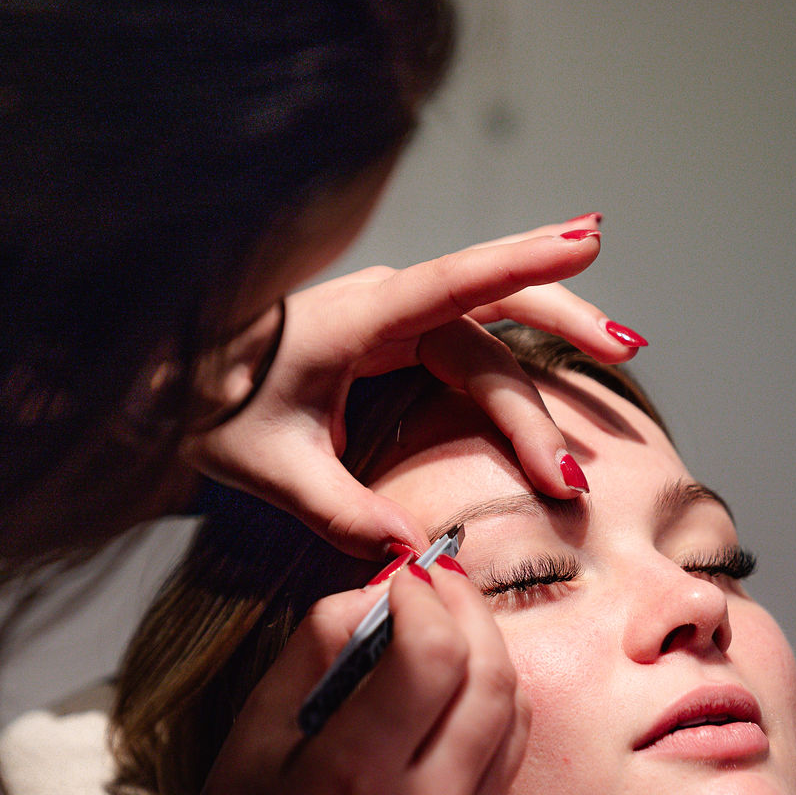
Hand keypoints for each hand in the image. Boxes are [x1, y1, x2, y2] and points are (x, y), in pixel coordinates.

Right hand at [119, 558, 529, 794]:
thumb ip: (322, 641)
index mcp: (357, 778)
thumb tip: (384, 586)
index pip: (432, 656)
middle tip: (440, 579)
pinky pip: (509, 758)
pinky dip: (491, 704)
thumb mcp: (259, 722)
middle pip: (492, 678)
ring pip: (515, 714)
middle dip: (470, 608)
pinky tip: (455, 686)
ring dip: (489, 651)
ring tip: (449, 622)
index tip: (404, 576)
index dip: (427, 595)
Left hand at [183, 217, 643, 558]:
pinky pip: (474, 347)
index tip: (590, 237)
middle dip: (560, 340)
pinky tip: (555, 381)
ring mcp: (396, 323)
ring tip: (612, 382)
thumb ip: (342, 513)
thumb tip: (409, 557)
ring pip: (492, 329)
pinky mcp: (398, 344)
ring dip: (551, 358)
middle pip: (494, 312)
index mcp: (359, 319)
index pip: (454, 283)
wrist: (171, 387)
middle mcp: (387, 308)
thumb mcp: (272, 468)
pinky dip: (519, 369)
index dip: (524, 258)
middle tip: (624, 359)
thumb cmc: (211, 411)